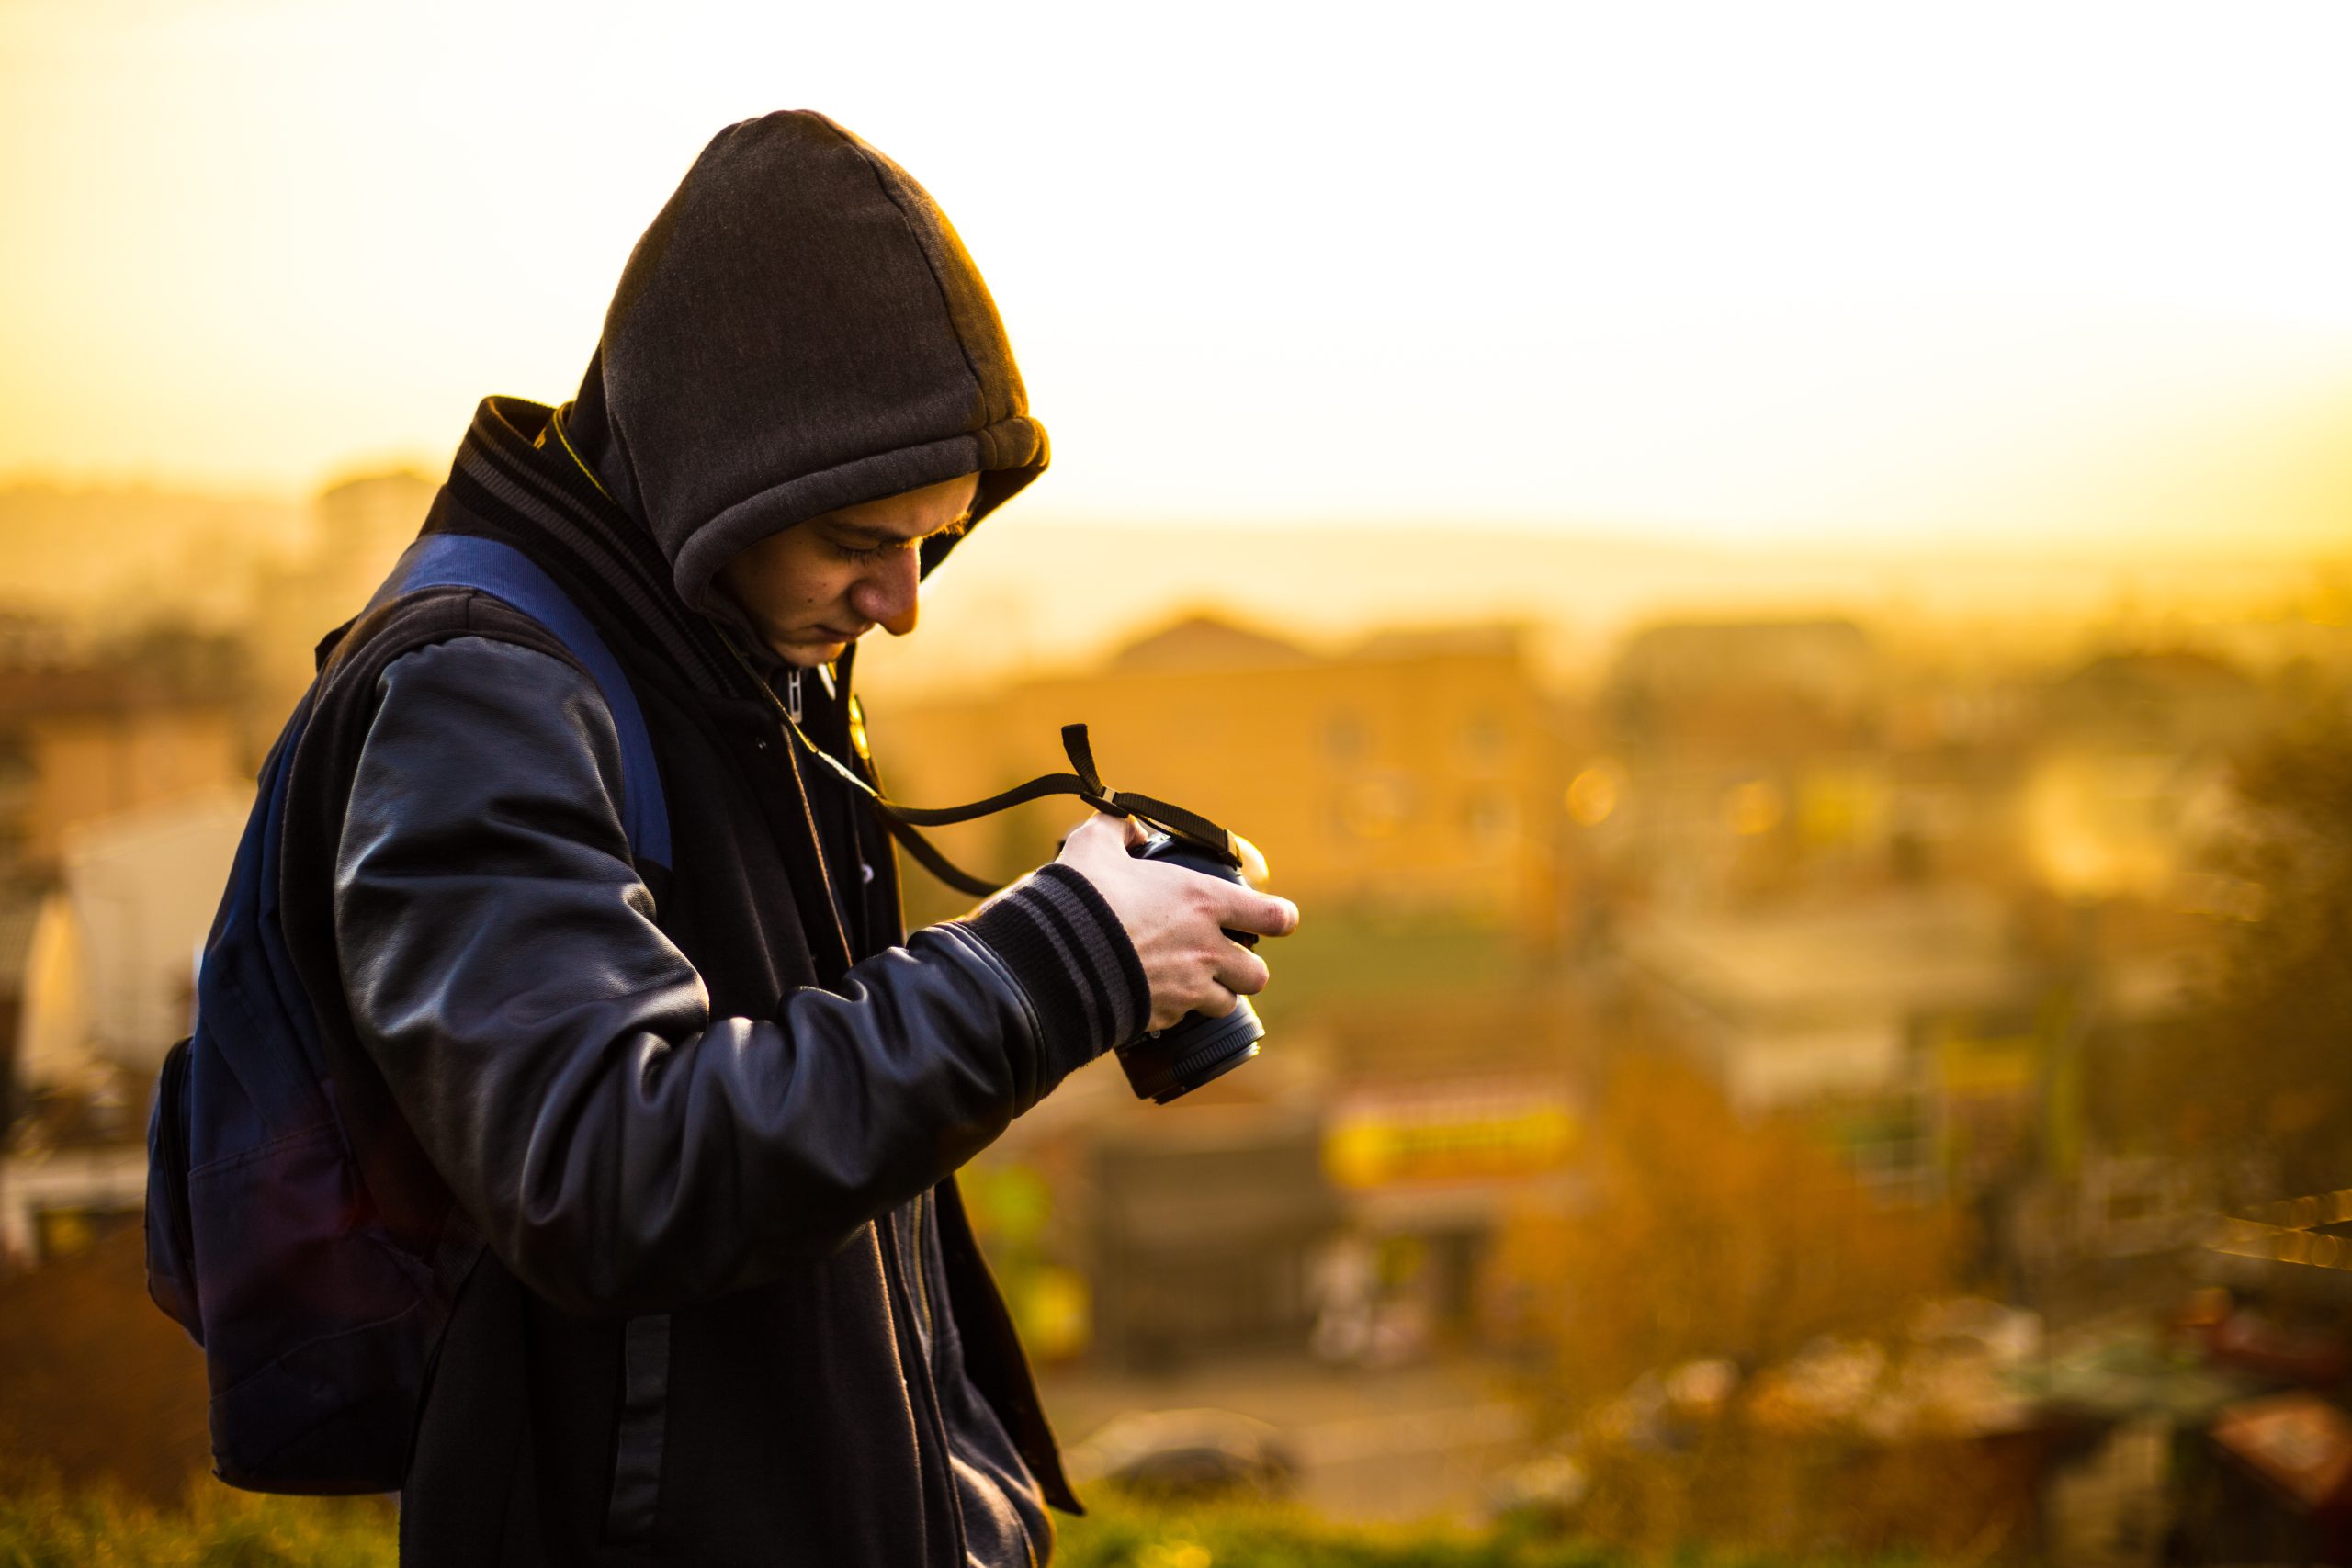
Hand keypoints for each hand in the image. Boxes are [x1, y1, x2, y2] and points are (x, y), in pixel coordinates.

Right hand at [1054, 811, 1300, 1032]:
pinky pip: (1182, 1022)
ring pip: (1225, 1004)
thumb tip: (1128, 826)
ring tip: (1190, 982)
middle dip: (1245, 968)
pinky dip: (1173, 1013)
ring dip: (1213, 995)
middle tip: (1222, 956)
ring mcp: (1186, 990)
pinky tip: (1150, 996)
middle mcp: (1205, 949)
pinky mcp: (1162, 1019)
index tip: (1274, 919)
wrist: (1050, 959)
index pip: (1273, 916)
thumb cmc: (1079, 898)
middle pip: (1257, 974)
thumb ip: (1116, 828)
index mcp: (1202, 902)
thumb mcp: (1093, 846)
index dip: (1280, 918)